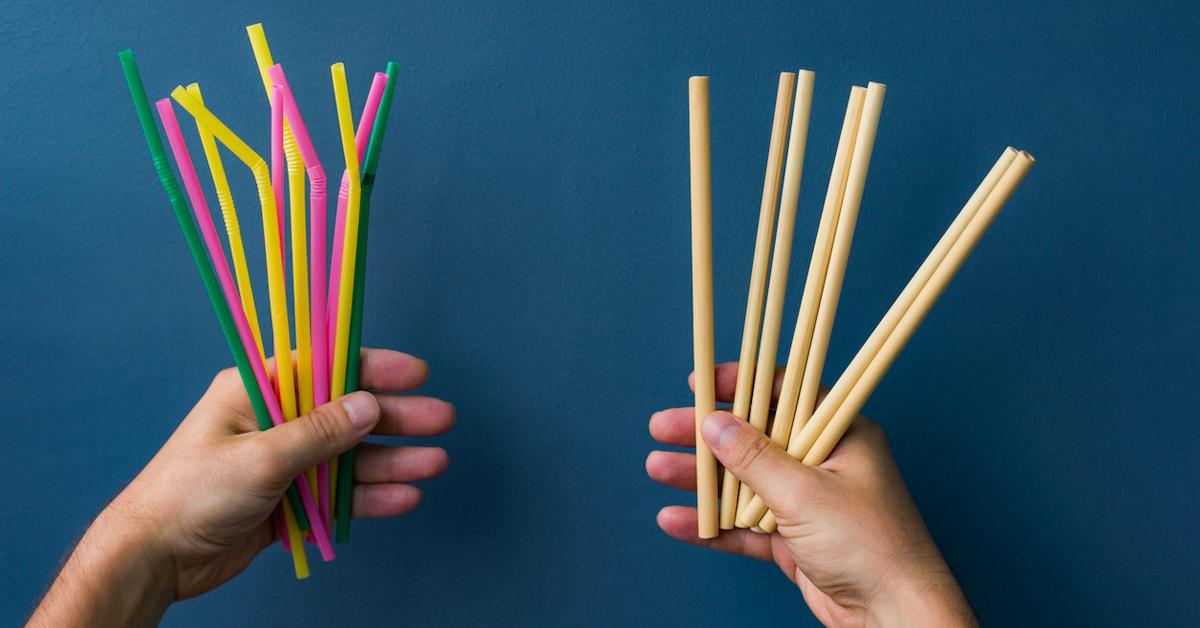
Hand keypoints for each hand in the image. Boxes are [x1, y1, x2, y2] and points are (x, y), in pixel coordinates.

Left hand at [30, 348, 453, 626]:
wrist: (154, 558)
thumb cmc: (189, 494)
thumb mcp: (261, 457)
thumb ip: (320, 432)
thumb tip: (369, 406)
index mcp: (257, 391)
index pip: (326, 367)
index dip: (373, 368)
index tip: (417, 373)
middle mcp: (274, 421)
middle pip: (348, 413)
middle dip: (396, 418)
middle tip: (441, 420)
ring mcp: (283, 463)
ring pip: (350, 457)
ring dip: (392, 460)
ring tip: (435, 463)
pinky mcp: (288, 502)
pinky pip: (338, 495)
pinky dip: (369, 498)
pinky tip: (403, 497)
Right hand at [647, 362, 974, 627]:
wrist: (894, 615)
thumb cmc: (870, 545)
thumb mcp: (804, 493)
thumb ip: (754, 459)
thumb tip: (715, 424)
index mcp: (840, 435)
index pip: (786, 393)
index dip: (743, 384)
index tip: (702, 383)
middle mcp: (822, 464)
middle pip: (754, 438)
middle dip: (706, 435)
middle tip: (663, 428)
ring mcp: (806, 504)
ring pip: (743, 483)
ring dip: (701, 479)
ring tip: (657, 468)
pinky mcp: (793, 542)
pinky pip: (744, 527)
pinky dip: (712, 524)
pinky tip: (676, 520)